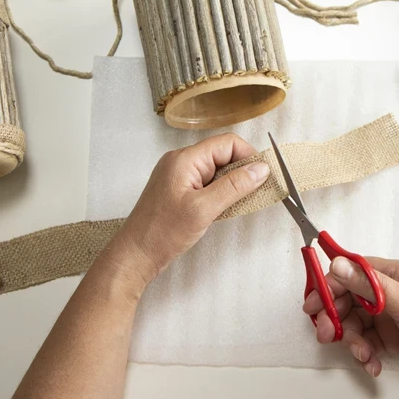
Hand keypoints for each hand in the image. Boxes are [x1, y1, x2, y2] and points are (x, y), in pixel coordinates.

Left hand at [111, 133, 270, 280]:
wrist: (135, 255)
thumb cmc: (162, 233)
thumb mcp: (204, 209)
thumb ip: (234, 186)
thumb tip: (260, 169)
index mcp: (184, 159)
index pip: (227, 143)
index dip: (248, 156)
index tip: (263, 176)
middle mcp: (181, 162)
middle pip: (223, 154)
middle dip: (242, 172)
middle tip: (255, 193)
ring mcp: (179, 176)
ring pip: (217, 170)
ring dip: (232, 184)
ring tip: (239, 203)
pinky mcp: (180, 190)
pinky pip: (208, 183)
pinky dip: (221, 193)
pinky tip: (224, 208)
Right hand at [303, 256, 398, 391]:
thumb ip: (369, 285)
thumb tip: (339, 265)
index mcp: (392, 274)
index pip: (350, 272)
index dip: (329, 285)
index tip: (313, 303)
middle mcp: (389, 291)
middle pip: (347, 299)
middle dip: (335, 317)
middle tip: (326, 333)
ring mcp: (390, 314)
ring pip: (355, 323)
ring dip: (352, 340)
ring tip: (362, 354)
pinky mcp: (392, 336)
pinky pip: (366, 341)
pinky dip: (365, 353)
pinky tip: (372, 362)